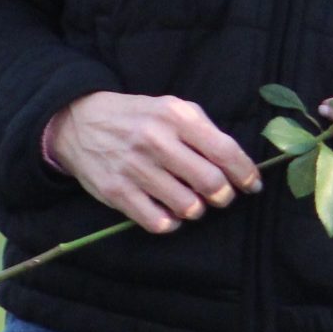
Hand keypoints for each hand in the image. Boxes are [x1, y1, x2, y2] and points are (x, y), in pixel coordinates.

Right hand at [48, 91, 260, 234]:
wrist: (80, 121)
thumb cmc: (140, 116)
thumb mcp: (173, 108)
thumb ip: (205, 130)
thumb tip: (237, 162)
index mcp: (177, 117)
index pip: (224, 151)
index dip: (245, 173)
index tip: (252, 185)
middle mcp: (157, 141)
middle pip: (210, 182)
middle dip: (223, 196)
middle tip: (221, 197)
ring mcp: (135, 168)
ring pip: (186, 206)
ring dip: (197, 210)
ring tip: (193, 202)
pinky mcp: (116, 192)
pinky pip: (157, 222)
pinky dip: (171, 223)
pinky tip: (170, 213)